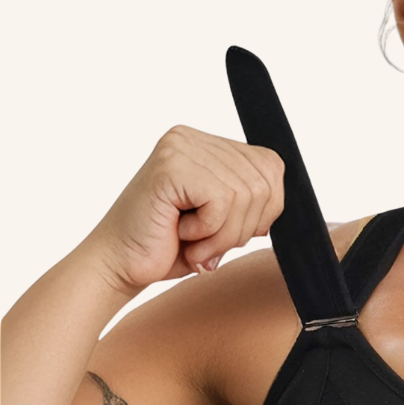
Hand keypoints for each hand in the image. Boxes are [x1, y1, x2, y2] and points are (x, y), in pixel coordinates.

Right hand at [85, 124, 284, 293]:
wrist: (120, 266)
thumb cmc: (170, 247)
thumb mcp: (228, 219)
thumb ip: (255, 199)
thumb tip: (283, 193)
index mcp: (209, 145)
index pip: (272, 166)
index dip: (266, 209)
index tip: (231, 230)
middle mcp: (193, 138)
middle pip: (264, 182)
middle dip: (244, 226)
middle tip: (207, 242)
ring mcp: (180, 148)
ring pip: (246, 194)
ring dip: (224, 234)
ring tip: (193, 241)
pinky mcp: (171, 166)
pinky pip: (222, 201)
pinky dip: (209, 231)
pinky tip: (181, 233)